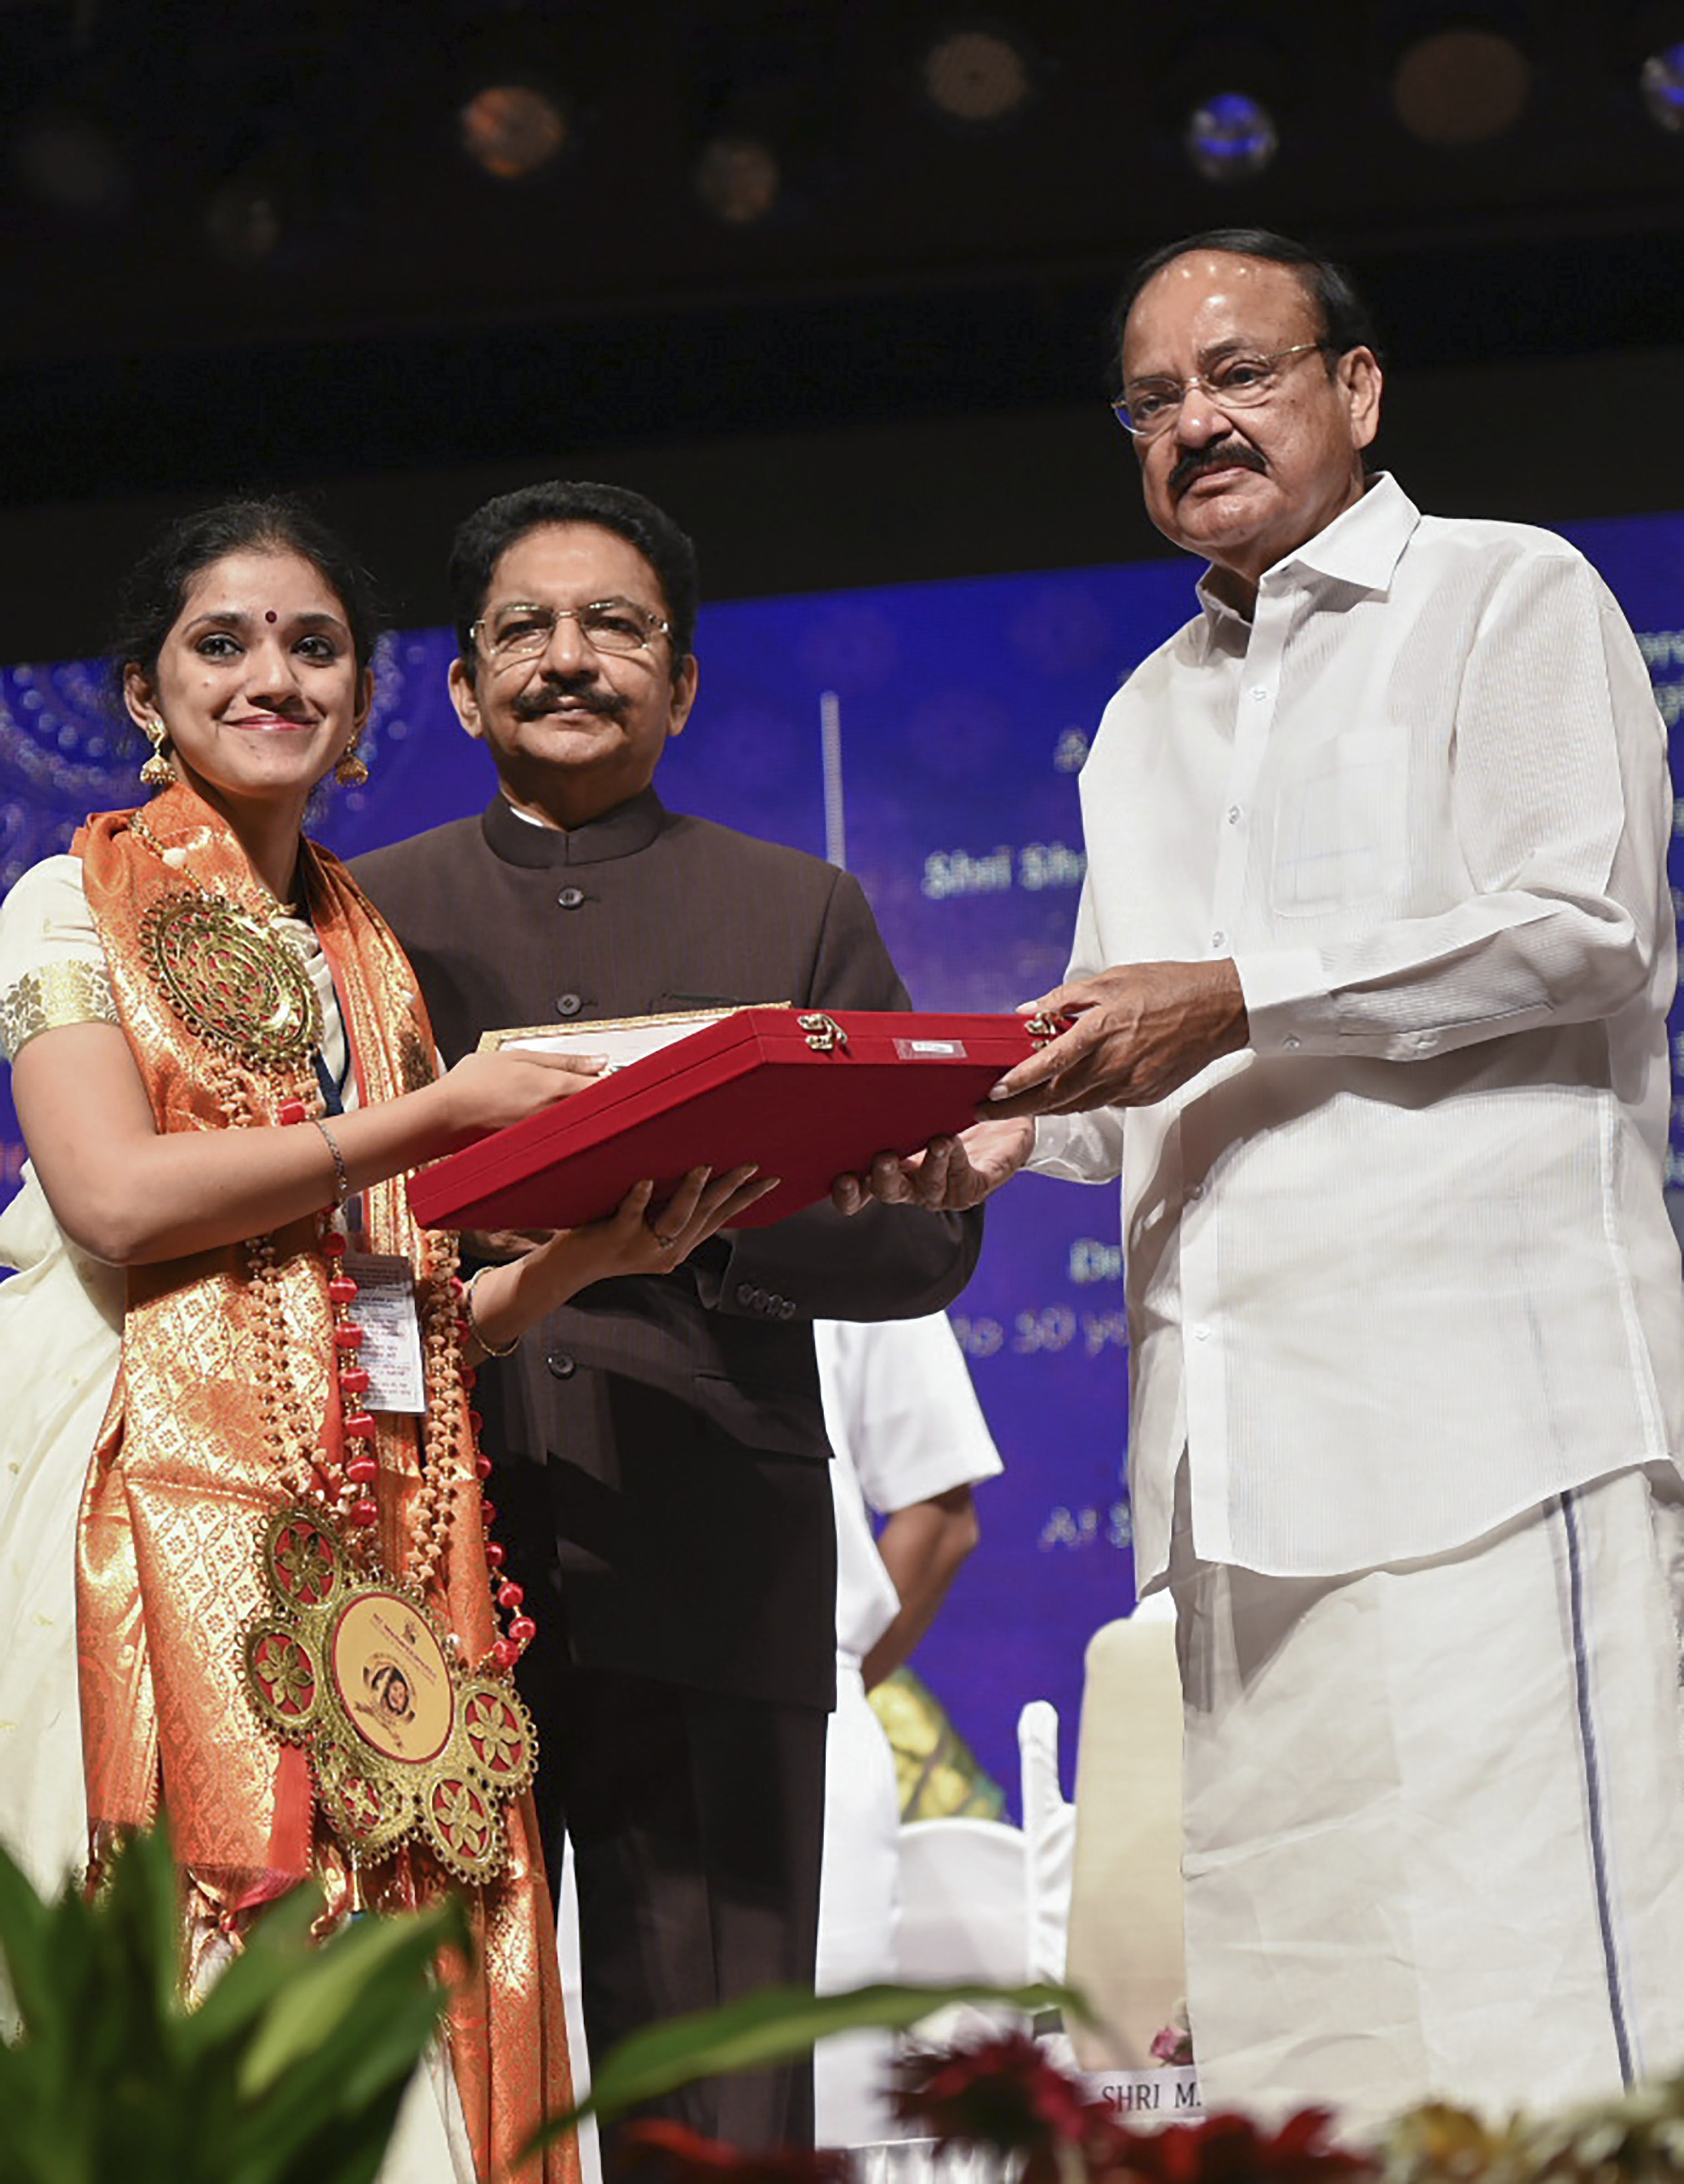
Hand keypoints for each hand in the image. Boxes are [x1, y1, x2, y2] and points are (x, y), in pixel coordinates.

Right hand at [433, 1048, 605, 1144]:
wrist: (444, 1118)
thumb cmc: (472, 1086)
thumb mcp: (519, 1057)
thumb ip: (564, 1060)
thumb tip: (599, 1061)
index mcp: (557, 1088)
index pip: (606, 1087)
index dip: (615, 1081)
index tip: (614, 1076)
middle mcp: (557, 1116)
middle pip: (597, 1108)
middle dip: (599, 1097)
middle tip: (587, 1086)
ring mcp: (547, 1136)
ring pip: (581, 1124)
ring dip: (580, 1113)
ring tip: (551, 1101)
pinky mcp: (535, 1150)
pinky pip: (560, 1137)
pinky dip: (560, 1128)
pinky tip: (540, 1119)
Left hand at [466, 1166, 779, 1350]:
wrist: (569, 1270)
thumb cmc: (605, 1243)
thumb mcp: (648, 1233)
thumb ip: (671, 1213)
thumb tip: (698, 1180)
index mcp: (678, 1246)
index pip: (721, 1219)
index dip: (747, 1200)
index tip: (770, 1181)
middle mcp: (666, 1250)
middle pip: (707, 1216)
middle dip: (732, 1190)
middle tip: (750, 1165)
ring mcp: (642, 1246)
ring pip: (676, 1218)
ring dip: (693, 1192)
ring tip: (704, 1168)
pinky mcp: (615, 1239)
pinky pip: (630, 1217)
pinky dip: (639, 1199)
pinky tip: (645, 1183)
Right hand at [832, 1117, 1033, 1214]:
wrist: (1000, 1119)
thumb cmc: (950, 1110)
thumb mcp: (917, 1104)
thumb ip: (892, 1098)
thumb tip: (865, 1072)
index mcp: (890, 1168)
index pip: (860, 1191)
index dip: (848, 1192)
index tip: (842, 1177)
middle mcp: (911, 1184)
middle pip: (888, 1191)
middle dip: (883, 1177)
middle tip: (884, 1158)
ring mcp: (941, 1190)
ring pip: (928, 1186)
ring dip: (930, 1164)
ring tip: (936, 1142)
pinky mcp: (971, 1187)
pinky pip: (962, 1177)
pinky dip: (956, 1158)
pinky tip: (953, 1140)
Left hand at [982, 962, 1247, 1117]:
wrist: (1219, 1008)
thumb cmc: (1168, 987)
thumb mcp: (1111, 980)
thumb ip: (1064, 999)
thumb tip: (1027, 1013)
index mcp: (1102, 1030)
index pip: (1049, 1064)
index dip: (1017, 1082)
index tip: (993, 1091)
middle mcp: (1114, 1063)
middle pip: (1056, 1096)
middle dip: (1018, 1107)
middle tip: (988, 1111)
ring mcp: (1131, 1084)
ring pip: (1077, 1104)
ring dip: (1045, 1108)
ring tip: (1018, 1105)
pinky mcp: (1144, 1095)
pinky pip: (1103, 1102)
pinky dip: (1081, 1099)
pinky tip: (1067, 1093)